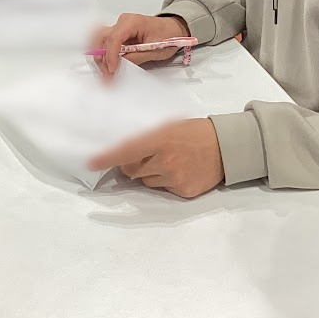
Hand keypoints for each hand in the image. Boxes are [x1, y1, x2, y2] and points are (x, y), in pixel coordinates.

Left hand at [89, 118, 223, 198]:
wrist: (226, 147)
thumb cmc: (195, 131)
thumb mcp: (170, 125)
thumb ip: (147, 136)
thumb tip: (123, 146)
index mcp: (160, 139)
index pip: (126, 150)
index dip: (107, 157)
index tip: (91, 163)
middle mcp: (164, 161)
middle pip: (132, 170)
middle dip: (132, 164)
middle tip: (146, 155)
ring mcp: (174, 178)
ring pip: (146, 181)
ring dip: (149, 173)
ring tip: (168, 160)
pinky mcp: (182, 191)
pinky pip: (163, 190)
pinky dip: (165, 182)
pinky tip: (179, 170)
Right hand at [91, 13, 189, 77]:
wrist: (173, 29)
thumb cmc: (167, 36)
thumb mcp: (155, 50)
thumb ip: (136, 57)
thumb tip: (120, 66)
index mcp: (132, 22)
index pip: (114, 38)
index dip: (111, 55)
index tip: (112, 70)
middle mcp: (122, 22)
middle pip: (102, 38)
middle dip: (102, 58)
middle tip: (107, 76)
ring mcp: (119, 27)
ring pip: (100, 39)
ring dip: (100, 56)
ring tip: (106, 73)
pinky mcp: (119, 34)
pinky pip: (106, 42)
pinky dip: (104, 54)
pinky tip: (108, 66)